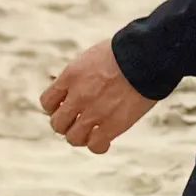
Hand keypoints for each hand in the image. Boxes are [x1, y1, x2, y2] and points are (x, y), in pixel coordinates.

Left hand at [39, 37, 156, 154]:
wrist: (148, 55)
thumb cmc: (127, 51)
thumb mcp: (96, 56)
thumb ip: (83, 74)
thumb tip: (81, 85)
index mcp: (71, 75)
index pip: (47, 101)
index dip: (55, 108)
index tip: (66, 107)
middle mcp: (78, 96)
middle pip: (57, 123)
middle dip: (67, 124)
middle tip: (80, 121)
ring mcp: (93, 112)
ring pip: (73, 138)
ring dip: (81, 137)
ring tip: (93, 132)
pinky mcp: (111, 125)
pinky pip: (95, 145)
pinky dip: (98, 145)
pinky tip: (106, 139)